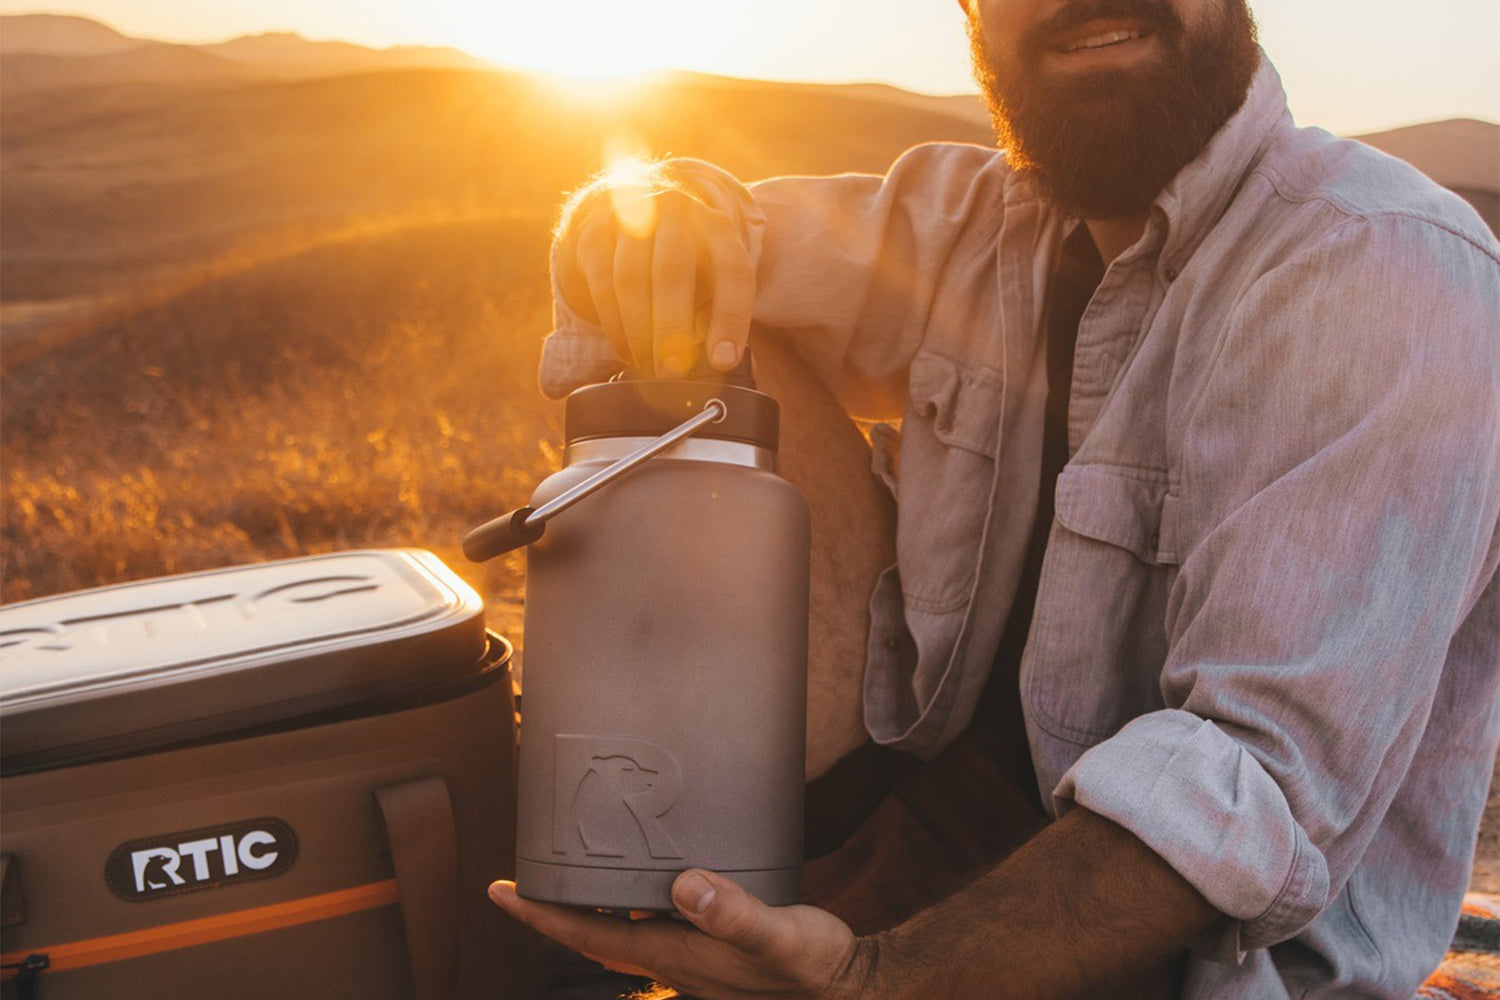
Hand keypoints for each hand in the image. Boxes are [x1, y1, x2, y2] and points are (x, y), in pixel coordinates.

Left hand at [489, 869, 874, 999]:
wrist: (849, 989)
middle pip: (593, 938)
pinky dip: (631, 909)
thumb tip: (686, 887)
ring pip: (620, 936)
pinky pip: (653, 931)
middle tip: (523, 880)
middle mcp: (674, 962)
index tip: (499, 892)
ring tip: (572, 875)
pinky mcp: (712, 952)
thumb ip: (733, 914)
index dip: (540, 915)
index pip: (587, 935)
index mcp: (675, 955)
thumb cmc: (814, 965)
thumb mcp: (779, 935)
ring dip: (589, 912)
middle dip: (553, 912)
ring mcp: (692, 962)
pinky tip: (647, 883)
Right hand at [554, 180, 755, 377]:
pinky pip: (603, 286)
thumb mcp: (709, 283)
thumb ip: (714, 317)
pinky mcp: (594, 236)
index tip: (724, 361)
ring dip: (639, 333)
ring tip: (649, 368)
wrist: (632, 221)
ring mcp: (631, 218)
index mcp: (717, 227)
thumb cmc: (684, 266)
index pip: (733, 271)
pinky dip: (616, 327)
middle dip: (671, 327)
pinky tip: (628, 352)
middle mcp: (675, 212)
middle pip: (673, 271)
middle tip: (672, 372)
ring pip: (631, 279)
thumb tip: (717, 363)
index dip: (730, 318)